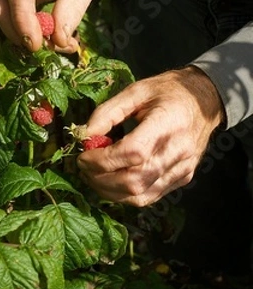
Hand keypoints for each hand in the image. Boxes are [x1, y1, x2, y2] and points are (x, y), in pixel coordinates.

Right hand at [0, 0, 100, 51]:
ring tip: (46, 40)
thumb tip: (58, 41)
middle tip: (44, 47)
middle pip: (0, 4)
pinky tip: (38, 31)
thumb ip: (71, 12)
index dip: (23, 20)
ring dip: (18, 33)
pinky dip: (17, 27)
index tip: (36, 44)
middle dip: (18, 33)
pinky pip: (2, 11)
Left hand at [77, 67, 224, 205]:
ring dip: (108, 190)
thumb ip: (107, 112)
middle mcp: (178, 151)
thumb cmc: (168, 92)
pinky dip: (124, 194)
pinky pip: (149, 197)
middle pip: (133, 180)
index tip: (83, 155)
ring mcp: (182, 169)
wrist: (205, 100)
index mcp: (168, 123)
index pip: (133, 153)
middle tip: (83, 166)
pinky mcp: (182, 179)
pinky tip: (111, 180)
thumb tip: (85, 135)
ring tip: (93, 175)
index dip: (102, 160)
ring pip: (139, 195)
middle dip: (100, 178)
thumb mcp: (136, 91)